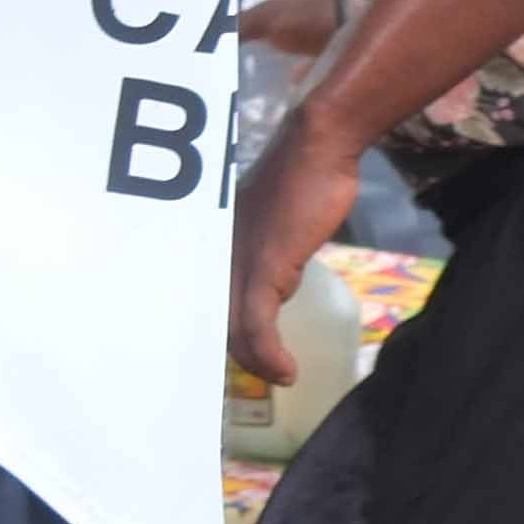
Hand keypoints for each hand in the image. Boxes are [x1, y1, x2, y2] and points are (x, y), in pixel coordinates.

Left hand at [223, 121, 360, 389]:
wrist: (319, 147)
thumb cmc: (304, 177)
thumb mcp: (278, 223)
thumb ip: (270, 252)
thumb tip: (278, 283)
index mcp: (216, 247)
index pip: (204, 301)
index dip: (221, 333)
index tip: (243, 355)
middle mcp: (217, 257)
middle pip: (214, 322)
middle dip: (237, 356)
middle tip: (262, 373)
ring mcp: (237, 264)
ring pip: (234, 331)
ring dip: (256, 363)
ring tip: (278, 375)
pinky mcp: (263, 269)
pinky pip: (257, 326)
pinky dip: (269, 356)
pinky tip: (286, 371)